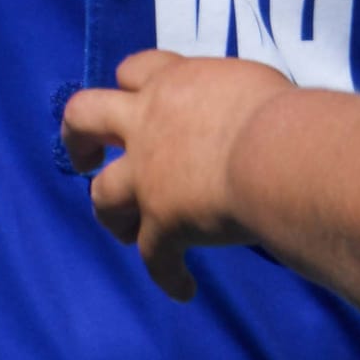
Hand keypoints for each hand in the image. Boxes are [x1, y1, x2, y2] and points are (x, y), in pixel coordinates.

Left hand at [62, 52, 289, 303]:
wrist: (280, 156)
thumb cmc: (281, 113)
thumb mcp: (249, 84)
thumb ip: (225, 99)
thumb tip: (237, 116)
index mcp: (173, 83)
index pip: (133, 70)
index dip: (129, 88)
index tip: (135, 103)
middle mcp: (148, 123)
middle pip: (84, 116)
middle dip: (77, 139)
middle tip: (87, 159)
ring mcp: (147, 176)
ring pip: (102, 194)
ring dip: (112, 214)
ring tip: (128, 231)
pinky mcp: (162, 223)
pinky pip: (155, 258)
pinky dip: (169, 276)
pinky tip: (184, 289)